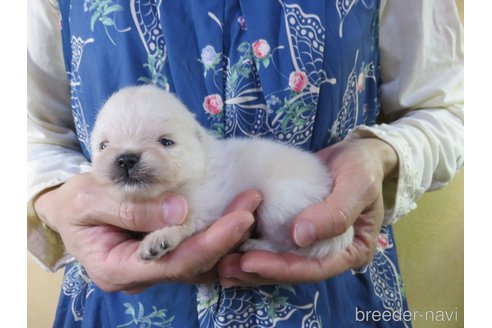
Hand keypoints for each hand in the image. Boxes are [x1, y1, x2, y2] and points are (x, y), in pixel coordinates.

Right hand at [34, 173, 260, 292]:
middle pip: (194, 264)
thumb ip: (132, 206)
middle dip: (229, 236)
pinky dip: (218, 233)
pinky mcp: (164, 256)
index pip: (175, 263)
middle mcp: (141, 276)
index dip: (211, 242)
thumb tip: (180, 210)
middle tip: (253, 200)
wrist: (68, 208)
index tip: (241, 216)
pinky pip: (196, 251)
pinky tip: (236, 211)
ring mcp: (154, 268)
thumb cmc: (73, 202)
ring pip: (200, 262)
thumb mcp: (90, 197)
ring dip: (229, 235)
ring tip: (251, 202)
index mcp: (118, 269)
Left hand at [217, 138, 397, 286]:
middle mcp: (330, 253)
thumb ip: (336, 212)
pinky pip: (274, 243)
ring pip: (280, 261)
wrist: (357, 153)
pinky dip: (252, 246)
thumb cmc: (363, 168)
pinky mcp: (296, 229)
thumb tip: (301, 236)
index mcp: (351, 251)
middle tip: (226, 267)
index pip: (315, 269)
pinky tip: (229, 247)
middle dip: (259, 271)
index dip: (283, 268)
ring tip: (221, 264)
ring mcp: (312, 243)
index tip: (251, 262)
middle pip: (293, 271)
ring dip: (250, 265)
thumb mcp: (357, 185)